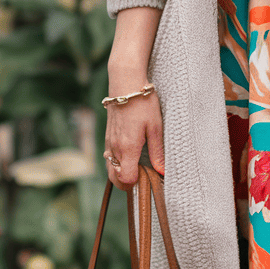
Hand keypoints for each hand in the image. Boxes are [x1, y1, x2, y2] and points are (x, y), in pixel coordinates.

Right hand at [104, 71, 163, 190]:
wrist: (125, 83)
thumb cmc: (143, 103)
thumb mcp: (155, 127)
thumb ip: (157, 152)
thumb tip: (162, 171)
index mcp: (128, 148)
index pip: (126, 178)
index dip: (137, 183)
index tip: (148, 179)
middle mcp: (115, 148)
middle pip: (115, 178)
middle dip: (127, 184)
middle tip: (142, 180)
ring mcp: (108, 142)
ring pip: (110, 169)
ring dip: (121, 174)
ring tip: (137, 170)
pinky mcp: (107, 136)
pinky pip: (108, 158)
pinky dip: (116, 164)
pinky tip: (128, 159)